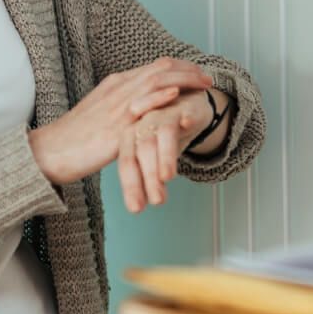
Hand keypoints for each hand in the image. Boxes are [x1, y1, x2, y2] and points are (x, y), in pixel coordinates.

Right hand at [27, 58, 212, 185]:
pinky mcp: (114, 126)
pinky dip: (159, 97)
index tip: (196, 73)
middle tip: (208, 78)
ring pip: (154, 81)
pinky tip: (175, 96)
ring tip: (203, 85)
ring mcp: (117, 106)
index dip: (179, 68)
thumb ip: (122, 107)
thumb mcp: (101, 114)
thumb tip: (141, 109)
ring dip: (183, 80)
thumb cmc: (75, 137)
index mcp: (116, 84)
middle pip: (160, 69)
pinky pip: (140, 107)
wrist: (50, 151)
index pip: (155, 67)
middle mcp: (119, 90)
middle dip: (188, 71)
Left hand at [115, 90, 209, 213]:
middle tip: (157, 200)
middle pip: (142, 149)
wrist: (186, 104)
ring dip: (165, 155)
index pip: (126, 162)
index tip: (136, 209)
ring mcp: (164, 112)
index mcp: (130, 136)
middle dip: (149, 176)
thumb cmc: (164, 134)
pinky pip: (184, 111)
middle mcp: (144, 123)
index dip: (131, 185)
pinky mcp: (185, 105)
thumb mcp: (152, 156)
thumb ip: (144, 177)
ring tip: (168, 177)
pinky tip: (186, 124)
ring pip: (162, 132)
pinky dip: (185, 118)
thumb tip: (137, 207)